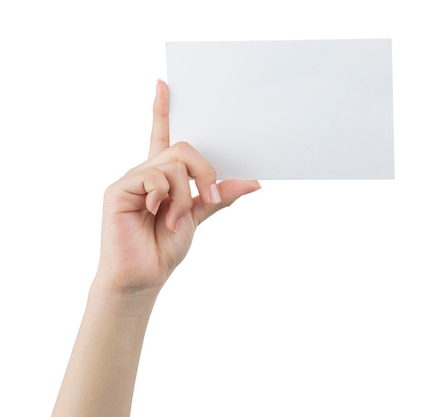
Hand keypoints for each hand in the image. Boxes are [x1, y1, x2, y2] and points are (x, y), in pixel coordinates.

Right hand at [94, 80, 259, 294]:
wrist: (144, 276)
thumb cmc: (164, 246)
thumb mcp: (199, 216)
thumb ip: (219, 195)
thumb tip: (253, 182)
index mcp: (164, 176)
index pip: (162, 135)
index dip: (162, 110)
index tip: (164, 83)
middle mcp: (147, 172)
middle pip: (182, 147)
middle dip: (204, 170)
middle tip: (210, 195)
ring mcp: (133, 179)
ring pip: (172, 164)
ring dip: (184, 194)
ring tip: (177, 220)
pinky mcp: (119, 189)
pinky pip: (152, 176)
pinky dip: (165, 196)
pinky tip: (158, 212)